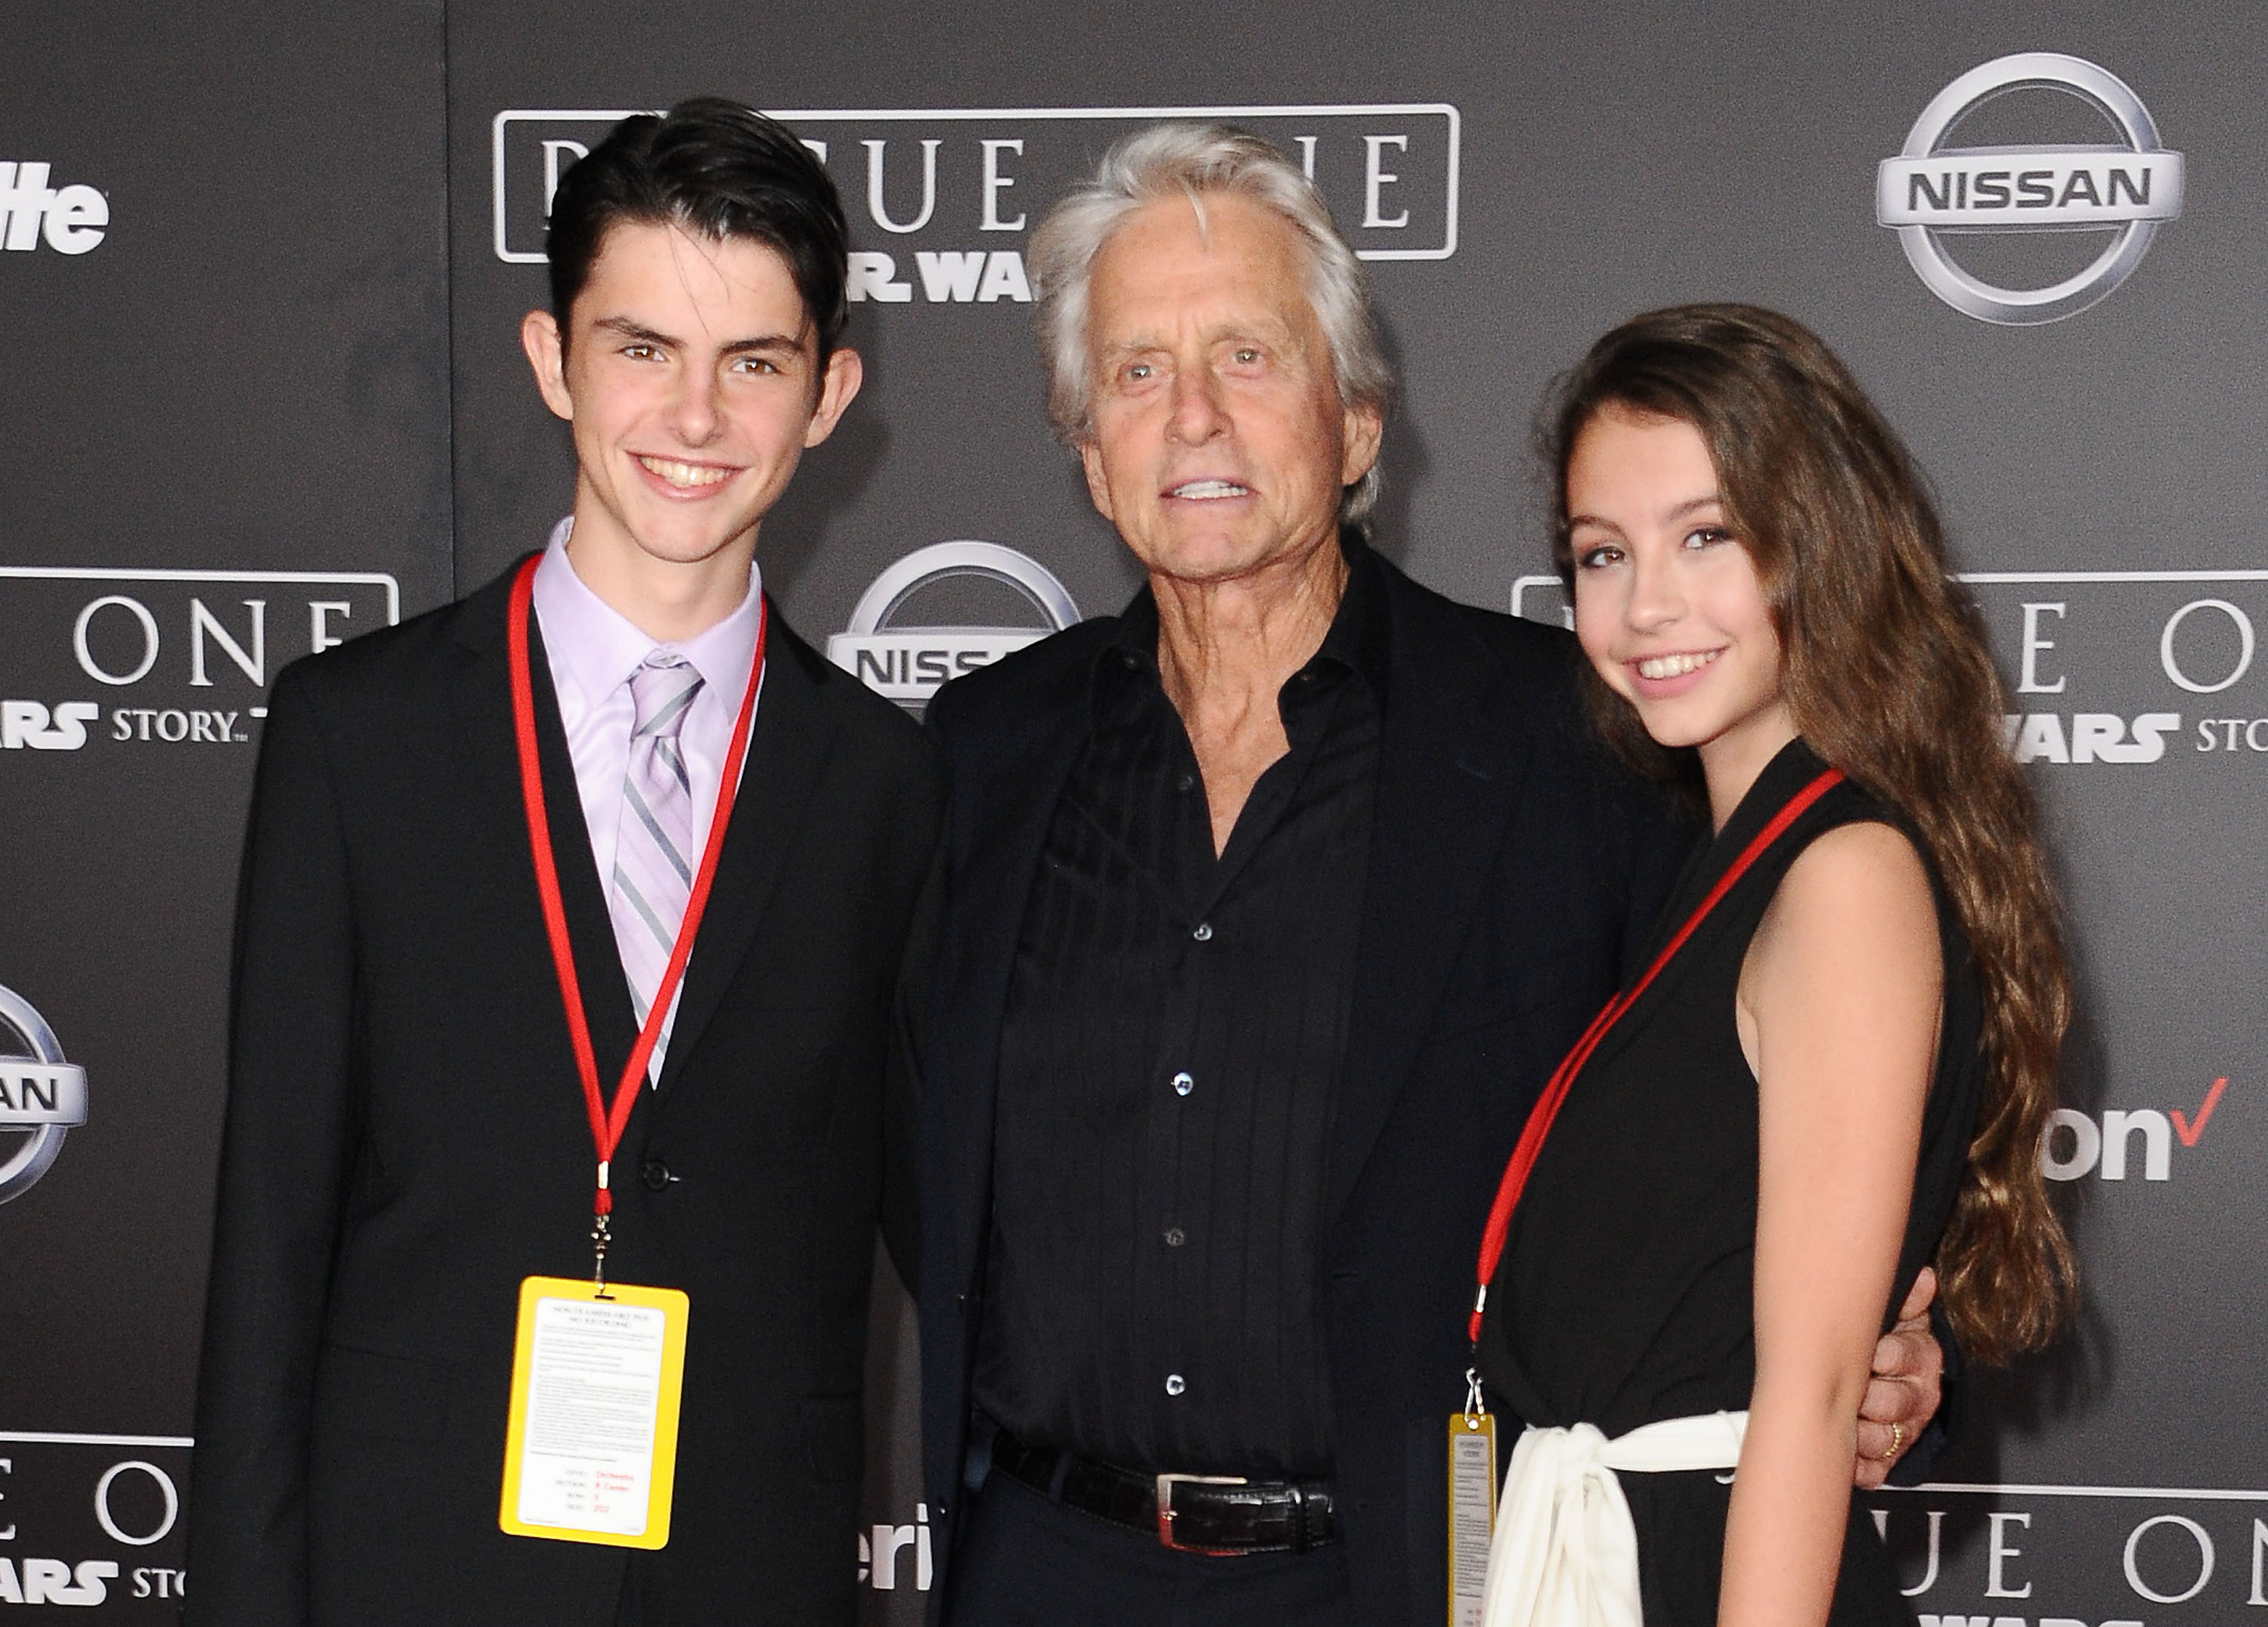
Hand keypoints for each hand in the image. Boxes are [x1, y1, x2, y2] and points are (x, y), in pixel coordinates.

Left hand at [1853, 1266, 1942, 1488]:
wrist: (1879, 1377)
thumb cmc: (1882, 1340)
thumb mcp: (1894, 1314)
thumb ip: (1906, 1300)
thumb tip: (1923, 1278)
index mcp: (1920, 1358)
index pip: (1907, 1357)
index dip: (1886, 1356)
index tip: (1871, 1353)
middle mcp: (1916, 1399)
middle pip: (1894, 1403)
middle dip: (1867, 1396)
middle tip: (1848, 1389)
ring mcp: (1901, 1432)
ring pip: (1880, 1440)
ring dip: (1856, 1433)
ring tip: (1836, 1420)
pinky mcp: (1886, 1461)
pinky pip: (1873, 1473)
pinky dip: (1854, 1468)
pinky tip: (1838, 1457)